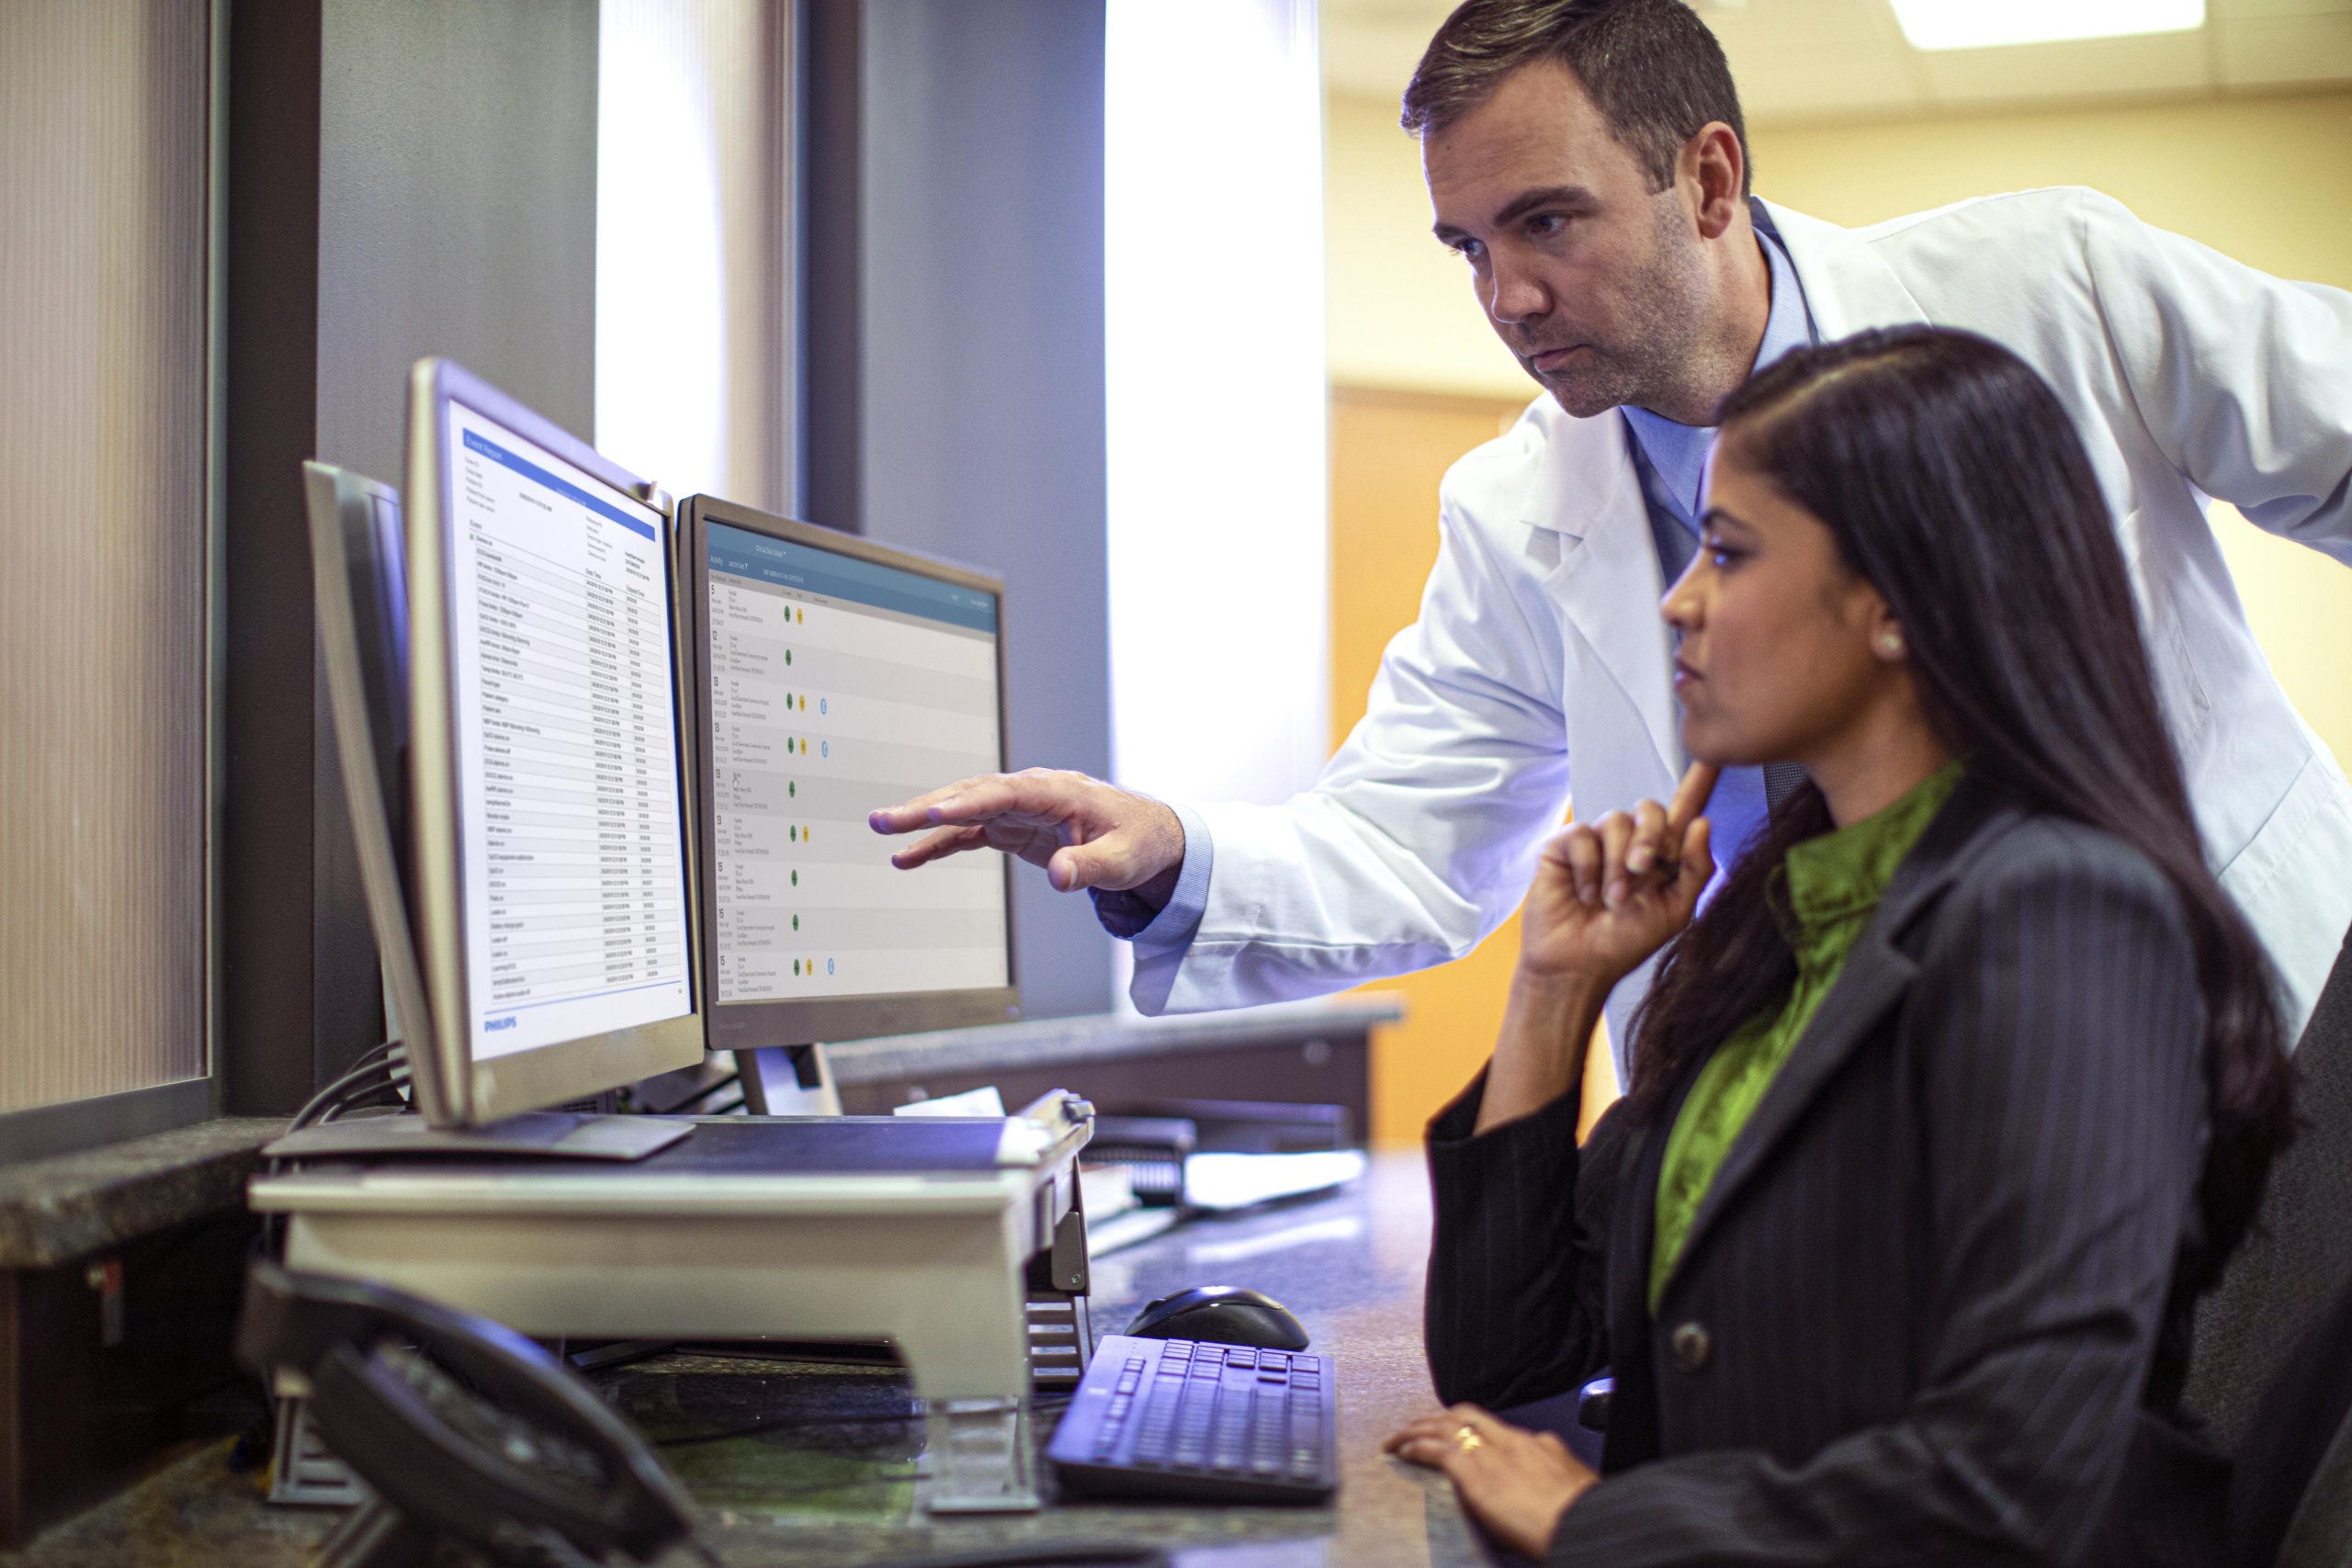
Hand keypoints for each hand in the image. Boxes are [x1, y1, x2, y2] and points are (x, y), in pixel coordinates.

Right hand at [867, 768, 1185, 893]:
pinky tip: (906, 859)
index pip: (1005, 792)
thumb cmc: (1138, 842)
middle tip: (883, 820)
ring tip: (880, 830)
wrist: (1147, 836)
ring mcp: (1018, 808)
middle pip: (972, 795)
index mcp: (1059, 791)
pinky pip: (968, 833)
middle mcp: (1030, 793)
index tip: (936, 811)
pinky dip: (938, 844)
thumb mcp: (1123, 861)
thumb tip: (1059, 877)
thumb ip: (1090, 868)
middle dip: (927, 807)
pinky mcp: (1012, 827)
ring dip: (922, 821)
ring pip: (962, 809)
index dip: (970, 801)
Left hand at [1384, 1405, 1594, 1558]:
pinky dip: (1417, 1447)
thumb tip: (1546, 1498)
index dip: (1471, 1429)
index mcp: (1539, 1445)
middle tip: (1419, 1427)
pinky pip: (1438, 1451)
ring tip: (1398, 1439)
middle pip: (1465, 1415)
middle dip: (1438, 1418)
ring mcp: (1493, 1455)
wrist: (1586, 1524)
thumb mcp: (1575, 1491)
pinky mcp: (1477, 1474)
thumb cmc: (1585, 1518)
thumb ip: (1554, 1485)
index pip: (1496, 1427)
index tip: (1458, 1436)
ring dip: (1418, 1430)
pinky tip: (1404, 1452)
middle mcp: (1513, 1442)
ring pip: (1445, 1427)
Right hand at [1519, 762, 1718, 992]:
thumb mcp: (1675, 911)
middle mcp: (1629, 843)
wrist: (1579, 965)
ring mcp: (1596, 843)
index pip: (1682, 812)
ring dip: (1617, 865)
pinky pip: (1582, 835)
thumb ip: (1694, 869)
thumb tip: (1701, 823)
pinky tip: (1585, 892)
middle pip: (1649, 808)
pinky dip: (1589, 868)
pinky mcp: (1564, 847)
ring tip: (1611, 898)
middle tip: (1642, 872)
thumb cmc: (1624, 943)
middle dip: (1651, 838)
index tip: (1713, 757)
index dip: (1697, 783)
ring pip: (1616, 821)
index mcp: (1661, 857)